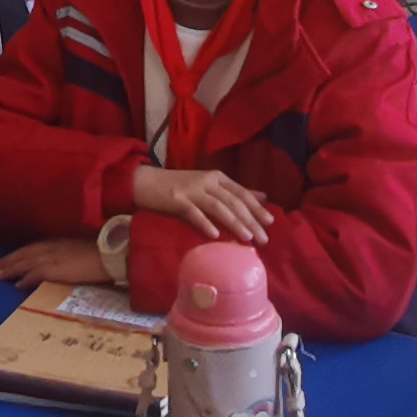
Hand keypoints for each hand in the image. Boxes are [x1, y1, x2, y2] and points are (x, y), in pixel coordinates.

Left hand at [0, 238, 105, 288]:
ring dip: (11, 268)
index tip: (4, 260)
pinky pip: (36, 274)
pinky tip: (17, 284)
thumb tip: (58, 265)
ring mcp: (53, 258)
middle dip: (8, 261)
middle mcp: (51, 248)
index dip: (17, 255)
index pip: (31, 249)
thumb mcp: (77, 251)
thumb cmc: (99, 253)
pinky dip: (26, 278)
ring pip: (26, 263)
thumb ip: (64, 256)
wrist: (109, 255)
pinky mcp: (57, 269)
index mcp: (56, 243)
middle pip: (24, 254)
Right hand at [128, 164, 276, 244]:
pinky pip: (194, 213)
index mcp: (217, 177)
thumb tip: (262, 197)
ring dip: (234, 223)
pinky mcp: (177, 200)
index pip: (241, 193)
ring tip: (246, 238)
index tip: (271, 222)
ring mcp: (192, 190)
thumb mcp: (209, 186)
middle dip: (250, 220)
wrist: (146, 181)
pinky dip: (205, 223)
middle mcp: (207, 181)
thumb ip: (233, 192)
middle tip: (263, 238)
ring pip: (218, 207)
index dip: (256, 207)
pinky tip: (215, 235)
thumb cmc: (180, 187)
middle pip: (233, 201)